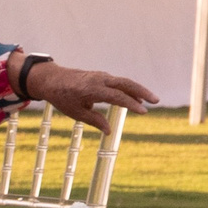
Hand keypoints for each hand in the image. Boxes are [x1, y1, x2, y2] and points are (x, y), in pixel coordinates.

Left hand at [28, 63, 156, 127]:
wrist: (51, 79)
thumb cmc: (62, 97)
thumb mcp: (76, 112)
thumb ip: (94, 120)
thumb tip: (109, 131)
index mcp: (92, 89)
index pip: (117, 96)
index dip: (131, 104)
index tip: (143, 111)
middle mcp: (99, 79)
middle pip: (125, 83)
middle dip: (142, 92)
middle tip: (156, 101)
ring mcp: (100, 76)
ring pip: (123, 81)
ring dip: (137, 90)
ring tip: (148, 101)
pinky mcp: (101, 76)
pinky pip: (117, 81)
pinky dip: (127, 88)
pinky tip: (133, 98)